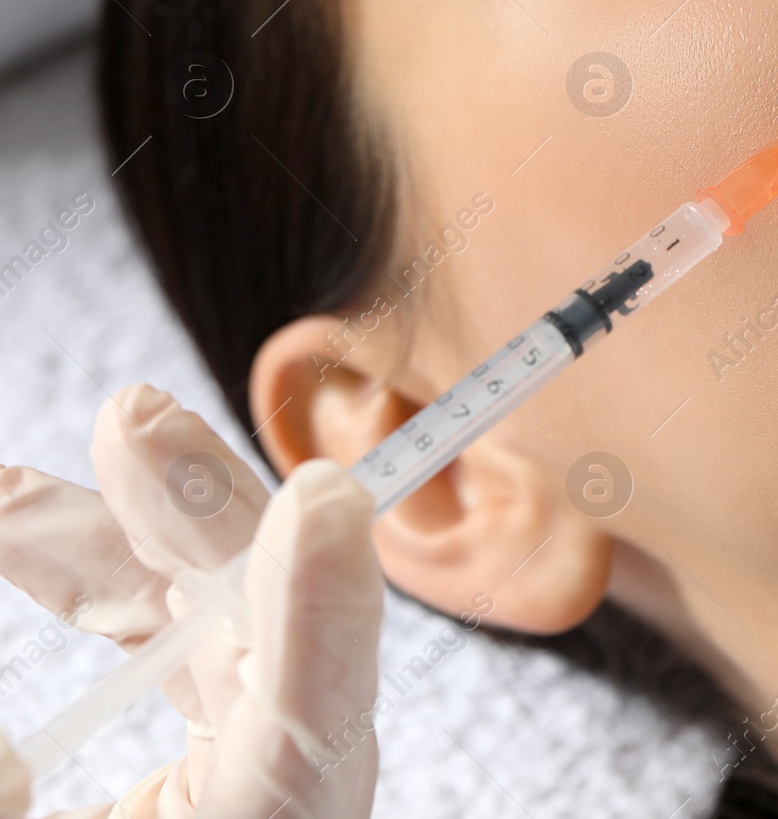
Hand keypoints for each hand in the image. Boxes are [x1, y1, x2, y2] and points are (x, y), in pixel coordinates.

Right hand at [0, 385, 383, 816]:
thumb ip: (16, 809)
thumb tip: (15, 749)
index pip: (321, 719)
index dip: (324, 607)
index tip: (322, 499)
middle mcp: (289, 792)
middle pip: (269, 628)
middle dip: (200, 515)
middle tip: (134, 419)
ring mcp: (263, 764)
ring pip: (213, 614)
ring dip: (121, 536)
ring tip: (7, 487)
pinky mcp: (232, 747)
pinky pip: (178, 643)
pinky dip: (104, 581)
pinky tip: (19, 517)